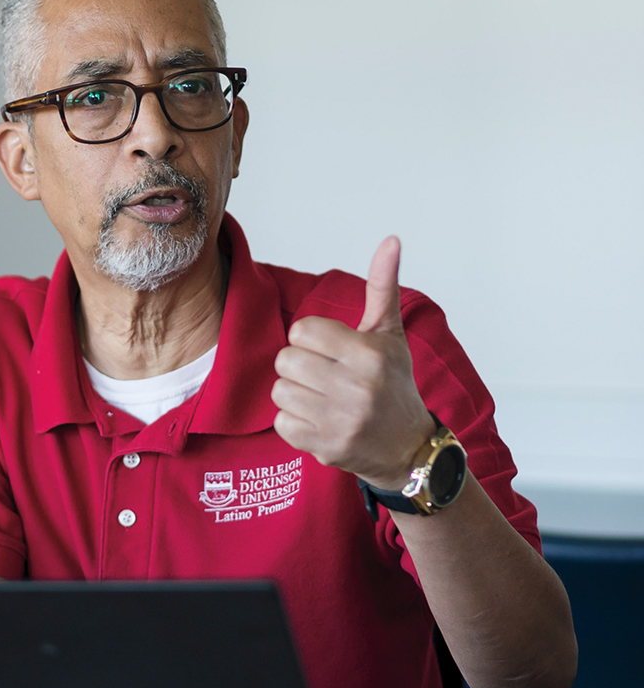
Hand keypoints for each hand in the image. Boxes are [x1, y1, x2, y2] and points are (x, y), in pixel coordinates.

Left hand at [271, 236, 435, 490]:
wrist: (407, 447)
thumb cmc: (392, 385)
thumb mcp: (390, 335)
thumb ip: (382, 288)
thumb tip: (390, 240)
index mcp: (369, 354)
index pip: (303, 331)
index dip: (310, 339)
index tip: (329, 350)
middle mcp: (356, 387)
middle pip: (285, 360)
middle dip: (299, 366)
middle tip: (323, 375)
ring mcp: (340, 420)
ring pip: (279, 391)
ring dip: (295, 394)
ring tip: (322, 398)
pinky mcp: (325, 446)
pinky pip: (281, 423)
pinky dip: (294, 422)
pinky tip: (319, 420)